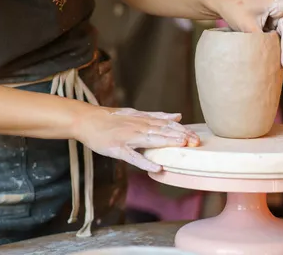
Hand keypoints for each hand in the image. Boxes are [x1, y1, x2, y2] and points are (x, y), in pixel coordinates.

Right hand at [75, 107, 199, 171]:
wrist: (86, 120)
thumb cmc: (111, 119)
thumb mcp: (135, 113)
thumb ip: (157, 116)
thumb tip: (178, 115)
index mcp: (143, 119)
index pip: (167, 123)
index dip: (182, 129)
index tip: (196, 136)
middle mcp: (138, 126)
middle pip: (162, 130)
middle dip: (180, 136)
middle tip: (196, 142)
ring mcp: (128, 137)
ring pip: (151, 139)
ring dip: (167, 142)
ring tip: (182, 146)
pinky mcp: (117, 148)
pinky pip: (133, 157)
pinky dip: (145, 163)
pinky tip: (157, 169)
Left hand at [215, 0, 282, 68]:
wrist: (223, 4)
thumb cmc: (234, 10)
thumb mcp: (248, 26)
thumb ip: (262, 39)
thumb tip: (271, 57)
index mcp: (276, 3)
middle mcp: (280, 9)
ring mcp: (275, 17)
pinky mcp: (270, 24)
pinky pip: (277, 36)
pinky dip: (276, 46)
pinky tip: (274, 60)